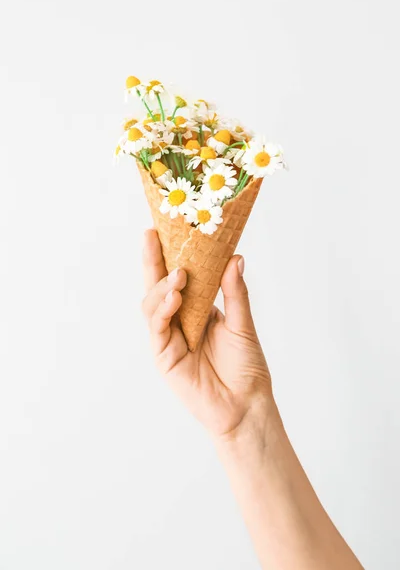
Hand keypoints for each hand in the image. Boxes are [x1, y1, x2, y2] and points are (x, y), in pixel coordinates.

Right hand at [142, 229, 274, 439]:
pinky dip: (162, 310)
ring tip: (178, 274)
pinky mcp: (164, 357)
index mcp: (197, 310)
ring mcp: (169, 338)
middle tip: (151, 236)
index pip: (178, 277)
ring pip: (152, 304)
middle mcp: (179, 321)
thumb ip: (234, 293)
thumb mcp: (243, 324)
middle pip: (158, 286)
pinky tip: (174, 296)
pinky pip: (157, 328)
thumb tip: (235, 257)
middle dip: (153, 261)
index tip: (165, 228)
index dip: (170, 255)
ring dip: (161, 286)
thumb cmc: (247, 368)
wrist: (248, 405)